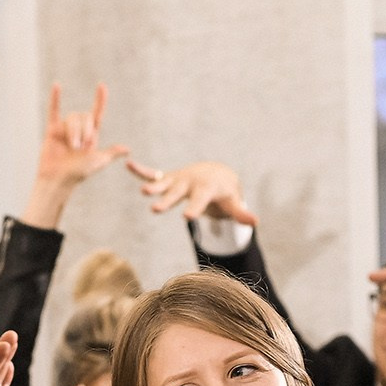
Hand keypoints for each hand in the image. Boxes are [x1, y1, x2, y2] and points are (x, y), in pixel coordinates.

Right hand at [20, 86, 131, 227]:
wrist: (59, 179)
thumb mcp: (98, 161)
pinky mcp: (52, 130)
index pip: (97, 113)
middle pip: (84, 116)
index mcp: (91, 135)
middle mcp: (79, 130)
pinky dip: (55, 98)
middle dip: (84, 130)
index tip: (102, 86)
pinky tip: (57, 85)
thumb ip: (111, 153)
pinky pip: (53, 111)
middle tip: (81, 147)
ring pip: (72, 118)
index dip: (100, 100)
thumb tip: (127, 149)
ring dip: (73, 132)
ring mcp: (65, 129)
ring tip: (72, 147)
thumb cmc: (79, 173)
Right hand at [126, 158, 258, 225]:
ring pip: (164, 183)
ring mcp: (178, 179)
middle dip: (167, 200)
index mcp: (206, 188)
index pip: (200, 200)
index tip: (188, 217)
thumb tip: (256, 222)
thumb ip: (240, 213)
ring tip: (143, 192)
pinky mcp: (169, 178)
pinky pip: (153, 174)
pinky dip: (141, 170)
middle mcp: (190, 182)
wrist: (216, 173)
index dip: (195, 208)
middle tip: (156, 209)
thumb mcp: (232, 201)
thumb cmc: (225, 191)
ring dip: (153, 187)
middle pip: (178, 192)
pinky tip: (128, 164)